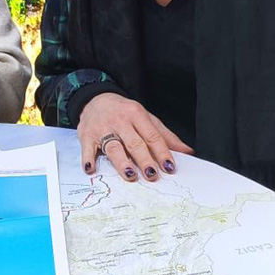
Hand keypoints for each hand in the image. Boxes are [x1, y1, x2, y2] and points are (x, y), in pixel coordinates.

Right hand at [77, 92, 192, 182]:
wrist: (94, 99)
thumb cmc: (124, 113)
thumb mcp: (146, 118)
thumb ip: (165, 136)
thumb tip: (187, 152)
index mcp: (137, 114)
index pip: (152, 136)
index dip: (161, 152)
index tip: (169, 167)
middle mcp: (120, 121)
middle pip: (134, 143)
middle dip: (144, 160)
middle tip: (152, 175)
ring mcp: (103, 128)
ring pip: (114, 147)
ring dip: (122, 162)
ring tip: (130, 175)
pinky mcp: (87, 135)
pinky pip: (87, 148)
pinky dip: (88, 159)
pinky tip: (91, 169)